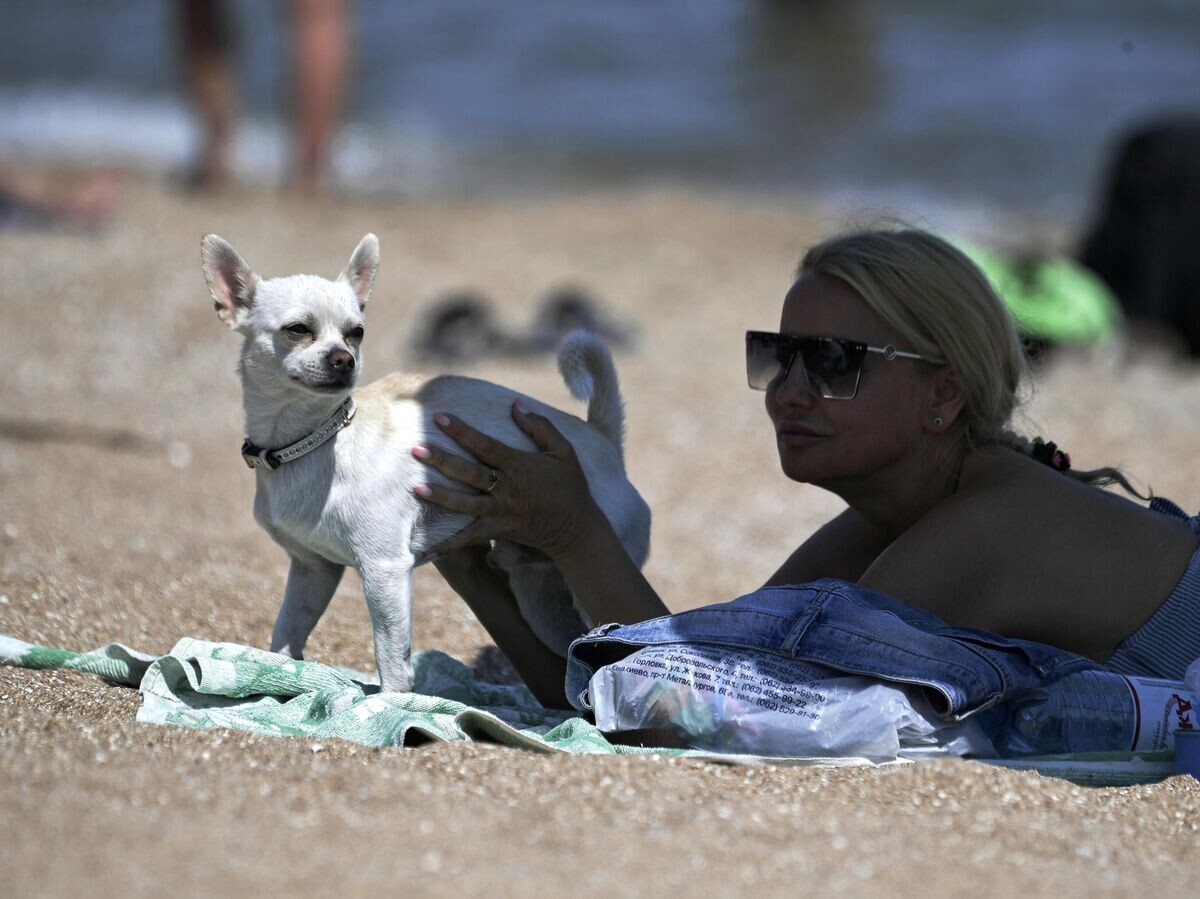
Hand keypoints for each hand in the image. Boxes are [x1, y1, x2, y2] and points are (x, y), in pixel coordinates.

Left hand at [412, 402, 603, 560]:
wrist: (577, 529)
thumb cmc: (571, 487)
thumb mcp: (564, 451)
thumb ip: (540, 427)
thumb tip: (515, 406)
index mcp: (518, 466)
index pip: (484, 445)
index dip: (462, 431)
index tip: (439, 417)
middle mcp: (506, 489)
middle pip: (469, 473)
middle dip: (442, 460)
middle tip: (416, 448)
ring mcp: (500, 513)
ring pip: (464, 505)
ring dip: (439, 497)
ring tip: (415, 488)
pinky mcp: (497, 532)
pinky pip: (467, 540)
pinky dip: (445, 546)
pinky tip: (422, 550)